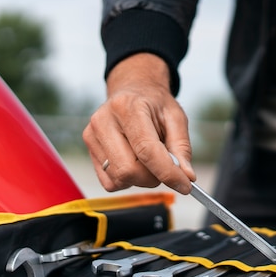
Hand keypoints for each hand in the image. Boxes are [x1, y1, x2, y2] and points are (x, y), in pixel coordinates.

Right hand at [82, 53, 195, 193]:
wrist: (132, 91)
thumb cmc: (154, 104)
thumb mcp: (176, 118)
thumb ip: (182, 147)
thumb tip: (186, 176)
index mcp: (128, 107)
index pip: (147, 150)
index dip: (168, 173)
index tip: (185, 185)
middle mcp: (104, 120)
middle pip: (129, 170)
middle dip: (154, 178)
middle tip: (166, 168)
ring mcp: (92, 136)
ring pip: (120, 179)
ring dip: (142, 179)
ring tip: (149, 160)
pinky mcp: (89, 151)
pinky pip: (110, 183)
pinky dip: (128, 181)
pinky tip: (134, 163)